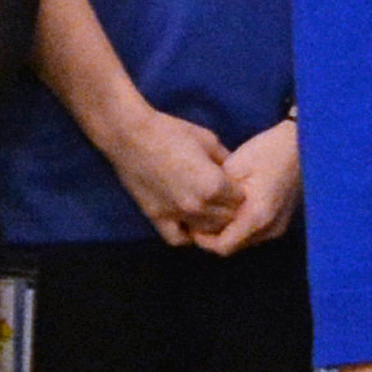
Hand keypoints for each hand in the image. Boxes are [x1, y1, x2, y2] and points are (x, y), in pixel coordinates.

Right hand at [103, 102, 239, 244]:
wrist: (131, 135)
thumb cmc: (171, 131)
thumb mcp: (208, 140)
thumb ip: (225, 161)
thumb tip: (235, 172)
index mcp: (214, 185)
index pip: (241, 200)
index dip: (238, 191)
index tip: (233, 184)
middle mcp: (198, 206)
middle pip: (227, 219)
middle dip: (228, 208)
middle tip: (222, 197)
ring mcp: (176, 215)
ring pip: (206, 232)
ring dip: (211, 222)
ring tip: (208, 209)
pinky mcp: (156, 218)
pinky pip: (178, 239)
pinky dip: (187, 235)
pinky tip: (189, 224)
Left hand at [194, 118, 304, 255]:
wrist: (299, 145)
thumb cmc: (265, 151)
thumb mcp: (233, 168)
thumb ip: (216, 193)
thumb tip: (198, 208)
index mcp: (257, 216)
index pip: (222, 246)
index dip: (202, 240)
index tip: (192, 224)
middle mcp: (269, 229)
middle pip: (232, 247)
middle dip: (213, 236)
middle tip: (198, 218)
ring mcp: (277, 228)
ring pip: (242, 242)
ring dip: (226, 232)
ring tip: (214, 212)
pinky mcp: (280, 224)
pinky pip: (253, 234)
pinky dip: (239, 227)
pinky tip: (231, 210)